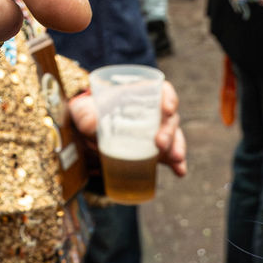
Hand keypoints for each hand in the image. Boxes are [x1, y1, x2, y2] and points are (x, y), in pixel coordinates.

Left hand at [69, 80, 186, 177]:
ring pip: (173, 137)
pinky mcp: (153, 149)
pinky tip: (180, 171)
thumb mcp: (82, 111)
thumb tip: (92, 124)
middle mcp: (152, 112)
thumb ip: (85, 116)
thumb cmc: (87, 113)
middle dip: (169, 131)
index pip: (161, 91)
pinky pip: (169, 155)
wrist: (84, 131)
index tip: (168, 109)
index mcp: (138, 95)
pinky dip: (176, 163)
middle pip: (169, 118)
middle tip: (160, 144)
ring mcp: (155, 131)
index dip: (168, 98)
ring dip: (177, 147)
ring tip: (176, 159)